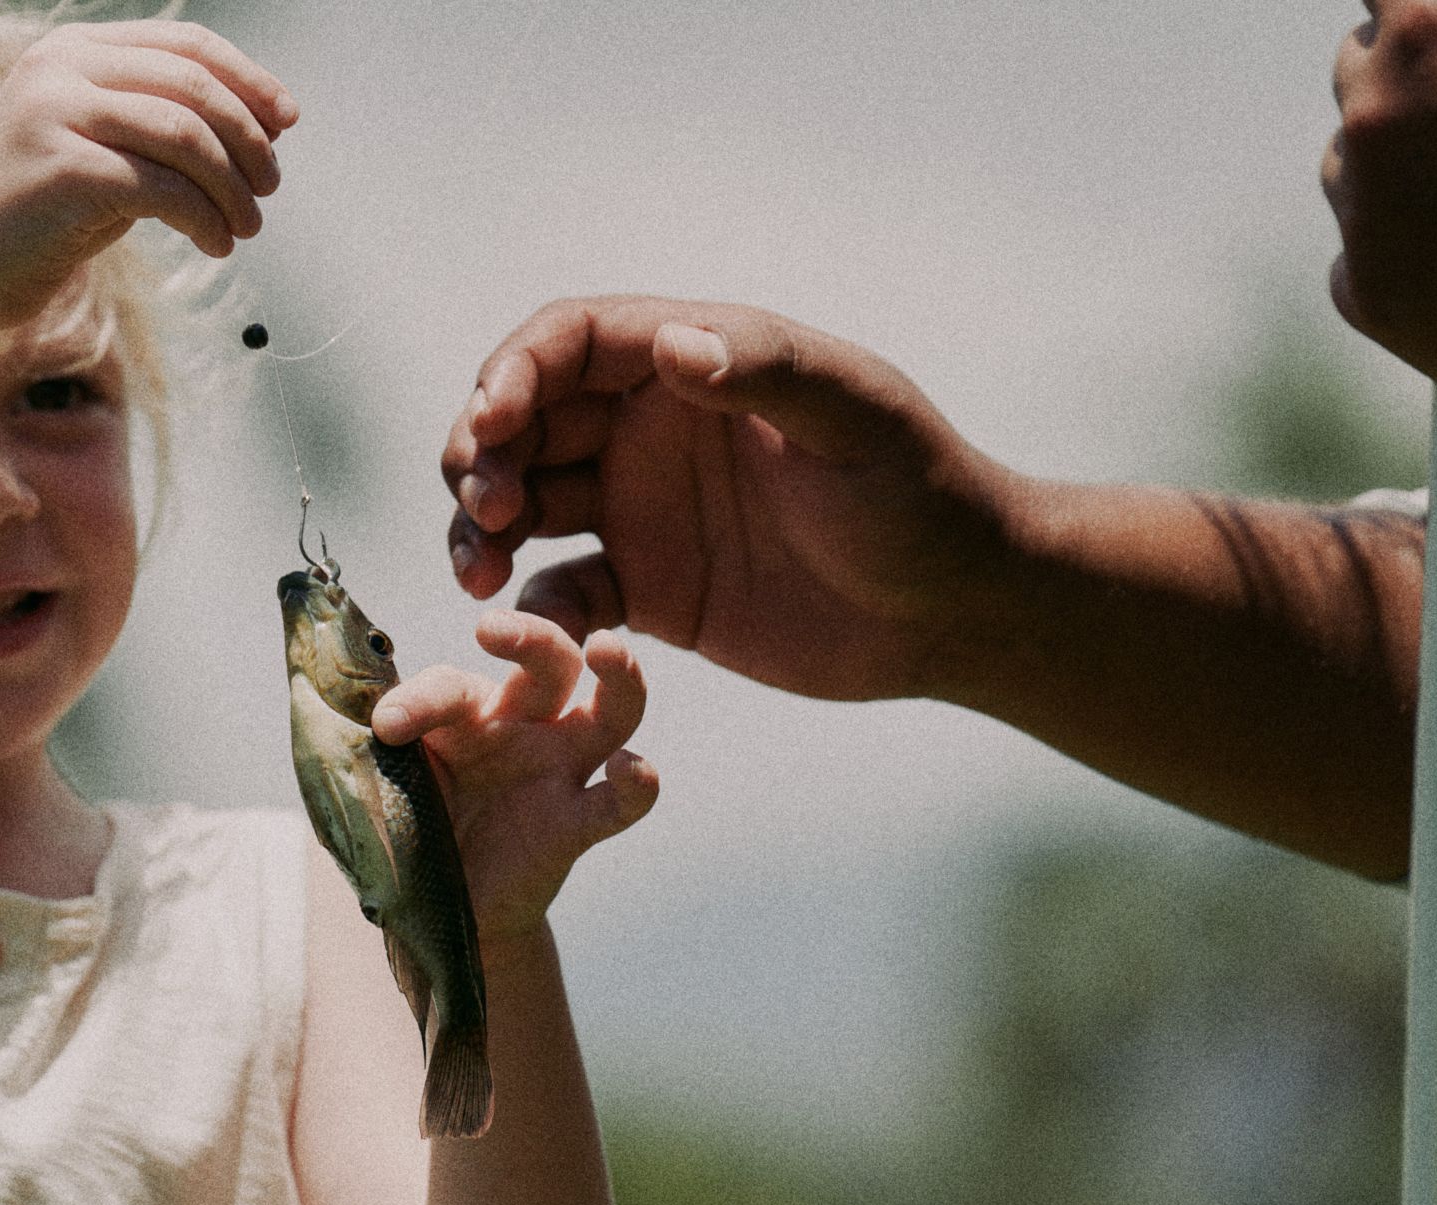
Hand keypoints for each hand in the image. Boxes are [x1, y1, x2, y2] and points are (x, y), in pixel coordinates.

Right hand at [0, 20, 295, 329]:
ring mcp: (56, 113)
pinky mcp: (62, 170)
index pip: (184, 43)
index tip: (287, 122)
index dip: (247, 79)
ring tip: (246, 226)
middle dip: (248, 138)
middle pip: (192, 84)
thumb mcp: (102, 149)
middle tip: (270, 186)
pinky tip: (216, 244)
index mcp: (73, 49)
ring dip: (232, 186)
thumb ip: (162, 125)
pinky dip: (205, 218)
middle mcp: (61, 68)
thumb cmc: (38, 216)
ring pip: (185, 134)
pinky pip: (163, 187)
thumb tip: (264, 124)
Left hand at [370, 611, 657, 938]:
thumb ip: (349, 756)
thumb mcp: (368, 795)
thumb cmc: (406, 834)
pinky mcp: (575, 824)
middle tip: (489, 628)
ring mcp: (556, 771)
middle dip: (527, 633)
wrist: (440, 913)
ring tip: (610, 651)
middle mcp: (520, 726)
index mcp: (464, 712)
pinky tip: (631, 770)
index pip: (451, 685)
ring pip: (609, 708)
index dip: (419, 699)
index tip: (385, 727)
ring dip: (619, 674)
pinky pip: (619, 801)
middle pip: (549, 659)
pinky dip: (635, 782)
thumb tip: (309, 707)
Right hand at [441, 297, 1022, 704]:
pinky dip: (529, 608)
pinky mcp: (646, 590)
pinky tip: (528, 632)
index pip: (569, 341)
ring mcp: (641, 508)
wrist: (956, 610)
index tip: (493, 424)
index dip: (512, 372)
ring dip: (479, 530)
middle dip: (481, 455)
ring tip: (480, 576)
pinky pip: (559, 592)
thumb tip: (674, 345)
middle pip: (523, 419)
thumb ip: (767, 374)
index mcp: (693, 363)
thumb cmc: (923, 496)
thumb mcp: (859, 422)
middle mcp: (650, 427)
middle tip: (491, 511)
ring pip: (521, 502)